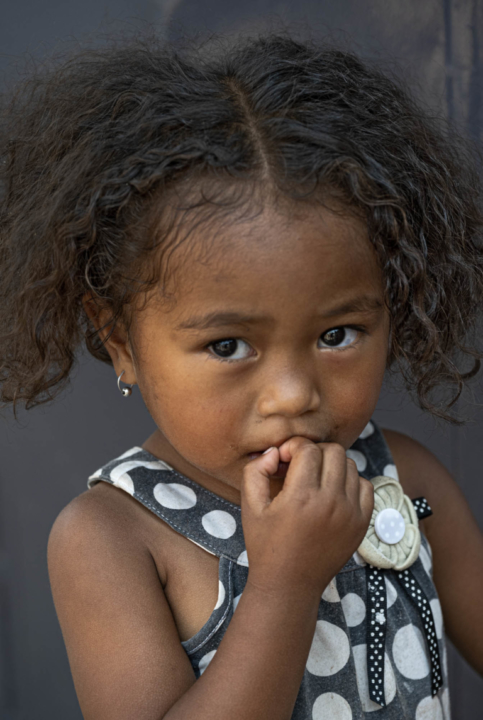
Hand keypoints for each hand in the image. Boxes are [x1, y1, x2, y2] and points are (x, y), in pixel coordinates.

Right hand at [241, 438, 373, 597]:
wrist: (289, 585)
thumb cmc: (266, 546)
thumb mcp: (250, 507)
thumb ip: (256, 471)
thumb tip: (274, 452)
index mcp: (301, 497)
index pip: (308, 449)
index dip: (293, 447)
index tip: (283, 459)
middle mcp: (331, 503)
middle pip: (333, 451)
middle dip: (314, 451)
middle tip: (299, 466)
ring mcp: (350, 513)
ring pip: (351, 465)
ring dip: (332, 465)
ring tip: (315, 479)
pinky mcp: (362, 523)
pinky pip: (366, 486)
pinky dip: (351, 482)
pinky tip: (333, 491)